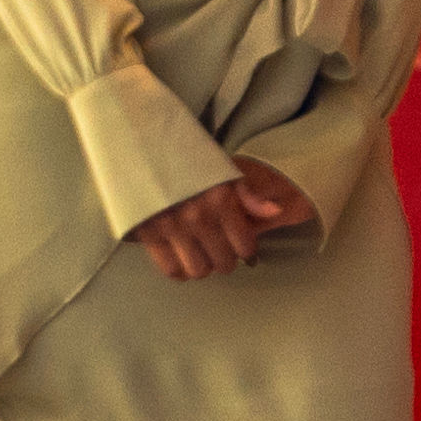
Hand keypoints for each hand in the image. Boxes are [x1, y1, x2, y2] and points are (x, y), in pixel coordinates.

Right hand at [138, 159, 317, 282]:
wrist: (145, 149)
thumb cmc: (189, 161)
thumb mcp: (223, 170)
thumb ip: (248, 194)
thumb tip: (274, 212)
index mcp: (220, 198)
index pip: (244, 246)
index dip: (245, 249)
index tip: (240, 245)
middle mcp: (198, 215)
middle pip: (223, 263)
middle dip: (226, 260)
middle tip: (221, 251)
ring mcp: (172, 226)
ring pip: (198, 270)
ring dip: (204, 267)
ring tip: (202, 255)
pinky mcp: (148, 234)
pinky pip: (170, 269)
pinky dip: (179, 271)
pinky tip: (183, 260)